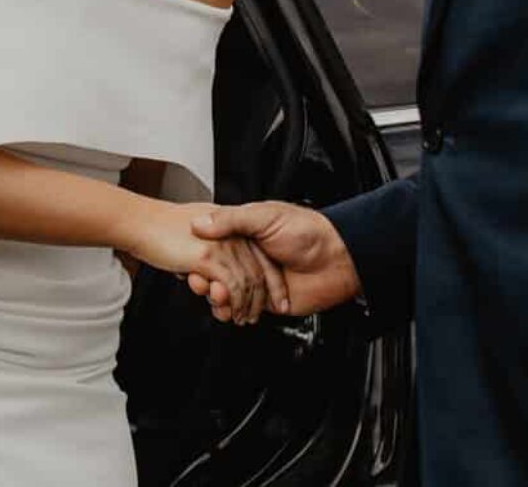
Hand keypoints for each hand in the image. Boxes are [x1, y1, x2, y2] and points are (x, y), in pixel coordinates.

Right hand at [119, 201, 284, 324]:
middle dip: (259, 300)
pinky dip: (232, 303)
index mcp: (231, 226)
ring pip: (246, 283)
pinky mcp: (209, 257)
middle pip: (258, 273)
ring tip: (239, 318)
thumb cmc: (161, 226)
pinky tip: (226, 311)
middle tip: (251, 317)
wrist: (140, 220)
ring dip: (245, 306)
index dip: (268, 281)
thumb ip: (211, 246)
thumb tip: (217, 269)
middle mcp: (231, 234)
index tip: (271, 299)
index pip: (259, 257)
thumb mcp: (195, 231)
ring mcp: (222, 245)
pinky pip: (230, 286)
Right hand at [189, 202, 360, 319]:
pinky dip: (232, 311)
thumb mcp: (265, 216)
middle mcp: (248, 256)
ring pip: (226, 292)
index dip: (198, 257)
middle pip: (215, 272)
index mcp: (245, 233)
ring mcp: (257, 279)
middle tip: (198, 283)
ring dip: (217, 298)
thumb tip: (200, 223)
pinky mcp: (267, 301)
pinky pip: (243, 308)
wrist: (338, 259)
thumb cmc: (308, 231)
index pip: (212, 246)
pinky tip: (227, 310)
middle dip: (205, 280)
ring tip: (215, 298)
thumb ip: (232, 220)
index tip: (188, 264)